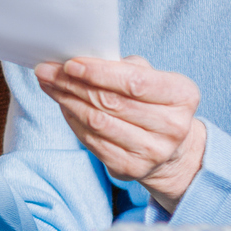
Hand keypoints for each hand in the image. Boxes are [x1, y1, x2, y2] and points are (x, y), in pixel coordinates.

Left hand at [38, 55, 205, 210]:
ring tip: (50, 85)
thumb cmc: (154, 102)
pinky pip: (92, 141)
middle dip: (73, 84)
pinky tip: (63, 106)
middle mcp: (172, 126)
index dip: (98, 72)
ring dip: (67, 101)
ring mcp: (152, 152)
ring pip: (97, 122)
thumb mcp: (152, 77)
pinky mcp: (130, 168)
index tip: (70, 64)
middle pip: (111, 102)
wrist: (171, 149)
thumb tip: (79, 62)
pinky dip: (73, 120)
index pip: (134, 82)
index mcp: (182, 96)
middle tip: (47, 71)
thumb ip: (123, 67)